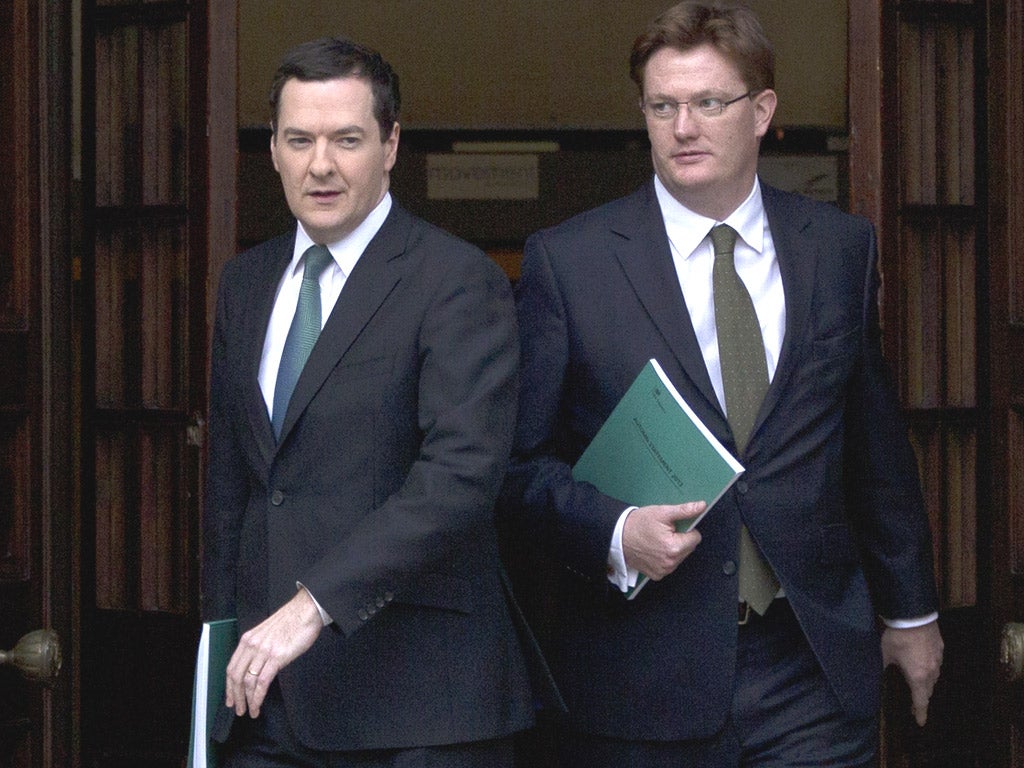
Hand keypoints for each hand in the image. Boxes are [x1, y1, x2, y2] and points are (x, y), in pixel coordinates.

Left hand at [225, 589, 323, 717]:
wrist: (306, 610)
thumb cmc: (292, 620)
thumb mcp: (267, 633)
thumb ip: (259, 648)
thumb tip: (256, 666)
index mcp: (248, 639)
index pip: (231, 667)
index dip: (229, 686)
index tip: (230, 698)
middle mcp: (252, 645)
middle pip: (236, 676)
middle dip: (235, 697)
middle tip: (238, 709)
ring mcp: (264, 651)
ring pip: (248, 681)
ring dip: (247, 700)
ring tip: (250, 711)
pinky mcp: (277, 657)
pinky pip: (262, 682)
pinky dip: (258, 697)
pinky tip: (258, 704)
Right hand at [622, 502, 704, 579]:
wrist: (617, 536)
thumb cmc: (638, 523)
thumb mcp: (662, 512)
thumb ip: (684, 510)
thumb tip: (701, 506)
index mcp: (674, 547)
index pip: (695, 538)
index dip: (687, 530)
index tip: (674, 527)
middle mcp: (670, 562)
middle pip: (688, 548)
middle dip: (680, 540)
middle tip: (665, 532)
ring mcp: (663, 570)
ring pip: (680, 557)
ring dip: (674, 549)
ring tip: (658, 540)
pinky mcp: (656, 575)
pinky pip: (669, 565)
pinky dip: (665, 558)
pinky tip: (654, 550)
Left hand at [881, 621, 943, 725]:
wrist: (914, 615)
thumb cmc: (898, 637)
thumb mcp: (885, 654)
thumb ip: (884, 667)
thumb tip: (878, 674)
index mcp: (918, 676)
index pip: (920, 700)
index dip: (920, 712)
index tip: (921, 723)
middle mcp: (931, 671)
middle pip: (928, 690)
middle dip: (921, 699)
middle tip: (914, 705)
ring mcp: (938, 659)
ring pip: (934, 677)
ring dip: (926, 684)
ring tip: (918, 686)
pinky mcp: (941, 648)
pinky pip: (937, 664)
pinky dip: (930, 670)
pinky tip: (923, 665)